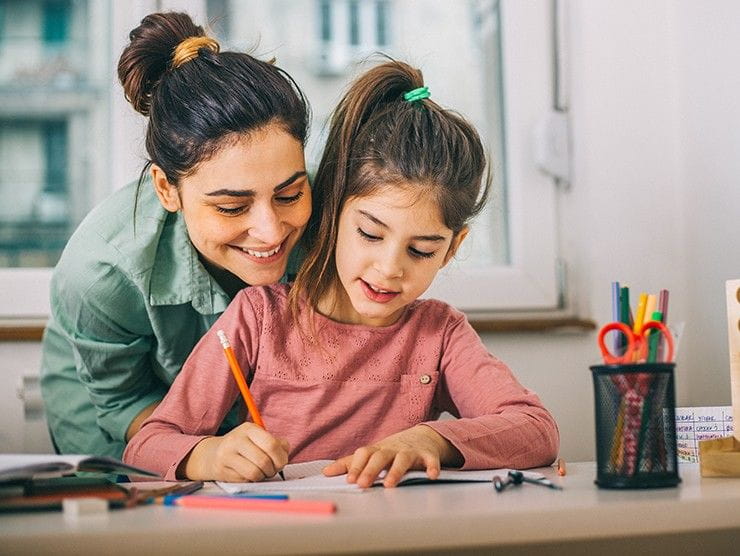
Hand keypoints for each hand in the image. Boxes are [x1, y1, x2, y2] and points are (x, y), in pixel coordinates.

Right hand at [180, 422, 289, 481]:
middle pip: (264, 460)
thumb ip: (276, 443)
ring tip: (262, 472)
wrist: (212, 454)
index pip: (271, 444)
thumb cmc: (243, 447)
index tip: (282, 462)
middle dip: (273, 469)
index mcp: (249, 428)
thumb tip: (285, 452)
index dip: (281, 457)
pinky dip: (252, 479)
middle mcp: (236, 440)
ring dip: (263, 476)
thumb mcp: (258, 438)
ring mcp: (227, 455)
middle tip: (272, 470)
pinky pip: (245, 479)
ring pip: (254, 472)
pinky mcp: (222, 470)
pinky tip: (249, 474)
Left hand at [322, 425, 462, 487]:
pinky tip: (431, 476)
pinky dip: (432, 467)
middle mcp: (393, 449)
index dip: (356, 466)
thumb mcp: (371, 454)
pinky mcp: (428, 455)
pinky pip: (430, 461)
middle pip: (380, 457)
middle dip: (370, 470)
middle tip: (362, 485)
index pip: (364, 454)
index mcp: (377, 450)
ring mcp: (410, 451)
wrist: (422, 436)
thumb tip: (326, 472)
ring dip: (396, 471)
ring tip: (389, 485)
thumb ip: (349, 464)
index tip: (349, 480)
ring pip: (403, 459)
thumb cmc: (392, 449)